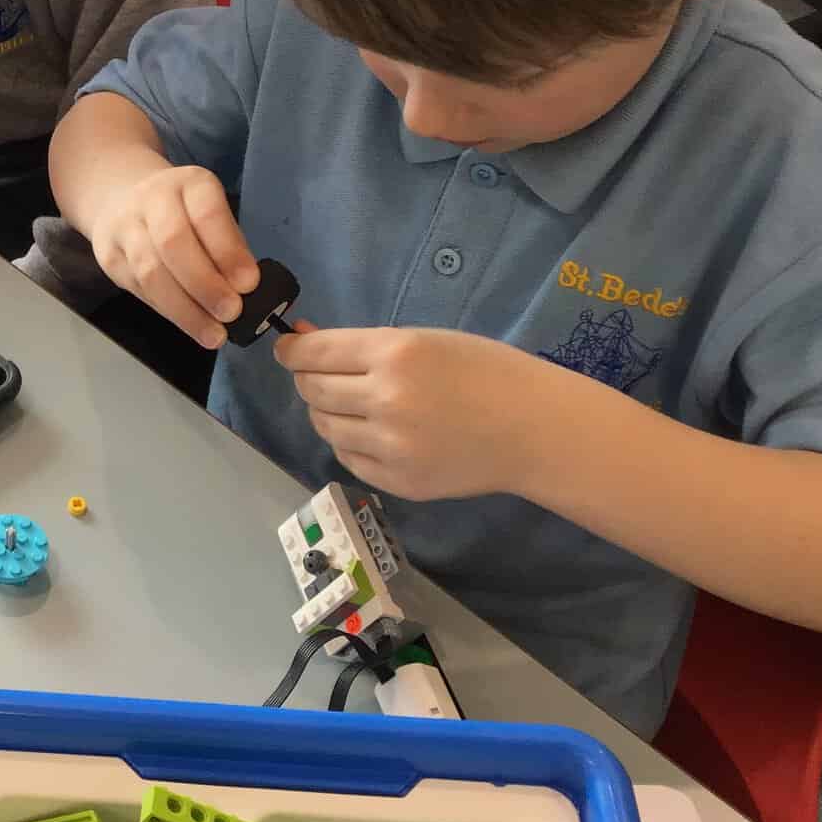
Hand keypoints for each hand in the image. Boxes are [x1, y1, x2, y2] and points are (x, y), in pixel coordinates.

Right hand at [88, 164, 261, 346]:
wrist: (120, 196)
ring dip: (185, 309)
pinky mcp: (108, 256)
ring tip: (213, 333)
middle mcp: (151, 198)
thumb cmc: (182, 211)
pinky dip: (168, 311)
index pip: (207, 214)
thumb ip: (228, 244)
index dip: (228, 251)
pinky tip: (190, 325)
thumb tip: (246, 290)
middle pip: (173, 242)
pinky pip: (139, 289)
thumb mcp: (211, 211)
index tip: (249, 284)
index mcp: (189, 183)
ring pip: (150, 271)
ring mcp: (124, 226)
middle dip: (205, 284)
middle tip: (231, 313)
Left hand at [274, 325, 564, 499]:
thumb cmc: (484, 371)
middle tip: (319, 374)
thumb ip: (362, 345)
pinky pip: (348, 457)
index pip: (314, 353)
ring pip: (325, 425)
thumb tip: (302, 341)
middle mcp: (385, 401)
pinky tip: (372, 431)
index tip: (288, 349)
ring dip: (327, 411)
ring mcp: (390, 447)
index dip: (293, 350)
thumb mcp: (424, 340)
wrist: (533, 428)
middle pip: (312, 390)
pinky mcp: (397, 481)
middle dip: (308, 378)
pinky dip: (349, 441)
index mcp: (394, 354)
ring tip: (352, 403)